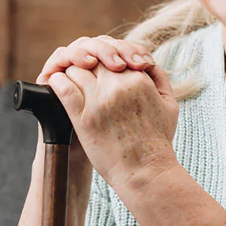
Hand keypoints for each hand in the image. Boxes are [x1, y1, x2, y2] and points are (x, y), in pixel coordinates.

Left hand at [44, 41, 179, 192]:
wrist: (146, 172)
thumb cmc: (157, 141)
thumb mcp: (169, 105)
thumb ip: (159, 78)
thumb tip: (145, 61)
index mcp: (138, 79)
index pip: (112, 53)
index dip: (102, 58)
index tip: (97, 66)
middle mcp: (118, 86)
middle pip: (92, 58)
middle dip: (86, 61)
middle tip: (80, 69)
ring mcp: (99, 101)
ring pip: (75, 69)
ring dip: (70, 71)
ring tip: (68, 79)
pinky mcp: (83, 118)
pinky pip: (63, 88)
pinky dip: (57, 82)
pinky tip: (55, 85)